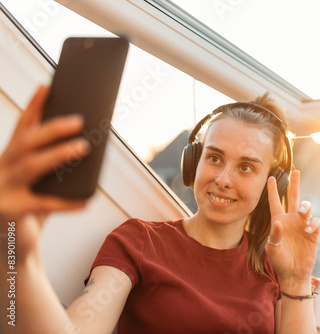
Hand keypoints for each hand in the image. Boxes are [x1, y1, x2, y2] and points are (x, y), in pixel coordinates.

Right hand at [0, 85, 88, 222]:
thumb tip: (84, 147)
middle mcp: (1, 170)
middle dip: (52, 129)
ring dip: (59, 155)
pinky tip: (85, 201)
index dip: (34, 106)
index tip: (47, 86)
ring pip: (31, 166)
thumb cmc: (29, 210)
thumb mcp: (38, 184)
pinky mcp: (10, 212)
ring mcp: (2, 191)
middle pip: (26, 142)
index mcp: (8, 158)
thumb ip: (53, 167)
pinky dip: (67, 202)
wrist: (8, 248)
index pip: (21, 127)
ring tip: (83, 148)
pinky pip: (43, 205)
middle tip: (79, 121)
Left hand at [265, 170, 319, 282]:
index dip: (272, 190)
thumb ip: (274, 235)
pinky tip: (309, 229)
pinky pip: (316, 221)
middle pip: (294, 197)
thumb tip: (278, 222)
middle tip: (296, 171)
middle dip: (295, 184)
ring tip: (302, 212)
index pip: (275, 202)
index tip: (270, 177)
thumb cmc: (280, 261)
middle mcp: (291, 220)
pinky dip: (313, 222)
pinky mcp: (313, 232)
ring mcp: (302, 225)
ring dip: (306, 206)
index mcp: (278, 221)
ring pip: (306, 207)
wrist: (293, 272)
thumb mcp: (272, 249)